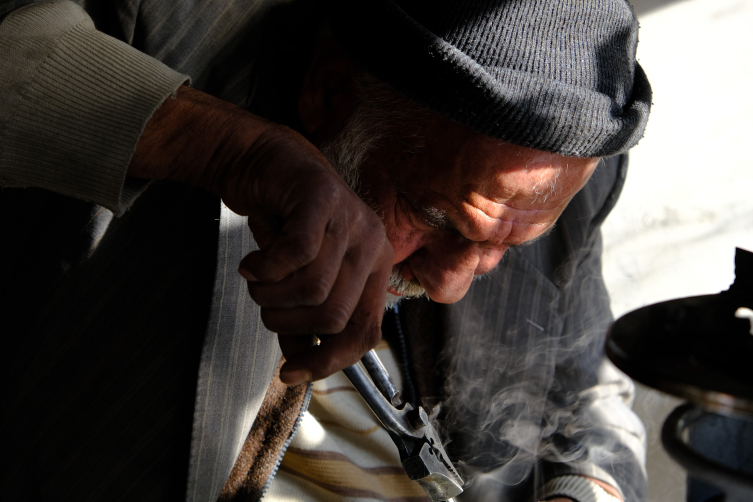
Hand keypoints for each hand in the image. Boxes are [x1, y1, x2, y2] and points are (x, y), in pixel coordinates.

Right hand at [130, 86, 393, 383]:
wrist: (265, 163)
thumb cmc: (284, 229)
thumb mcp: (299, 281)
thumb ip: (304, 322)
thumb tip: (299, 369)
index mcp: (377, 270)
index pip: (365, 333)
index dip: (327, 362)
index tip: (288, 373)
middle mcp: (374, 244)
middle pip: (333, 316)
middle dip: (287, 322)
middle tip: (265, 305)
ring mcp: (352, 218)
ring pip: (313, 288)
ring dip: (270, 295)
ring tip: (257, 279)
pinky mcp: (323, 197)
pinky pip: (296, 253)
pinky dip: (264, 268)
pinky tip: (251, 262)